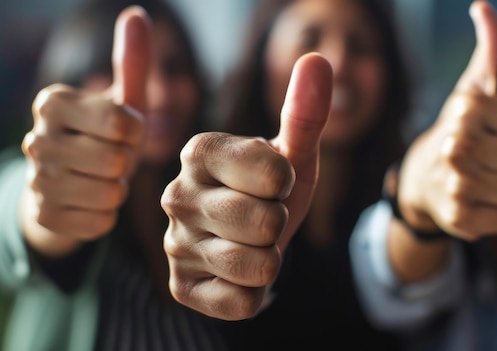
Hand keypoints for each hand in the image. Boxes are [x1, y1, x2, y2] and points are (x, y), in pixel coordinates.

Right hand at [20, 6, 150, 256]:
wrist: (71, 183)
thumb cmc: (106, 136)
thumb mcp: (124, 99)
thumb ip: (133, 62)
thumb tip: (139, 14)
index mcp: (53, 103)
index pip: (122, 123)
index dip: (137, 131)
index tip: (125, 130)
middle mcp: (36, 139)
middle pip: (116, 161)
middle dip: (126, 164)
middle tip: (114, 159)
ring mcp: (36, 181)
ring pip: (108, 194)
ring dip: (118, 190)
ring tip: (106, 179)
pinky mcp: (44, 217)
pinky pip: (100, 223)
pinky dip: (107, 216)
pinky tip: (95, 202)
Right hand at [161, 53, 332, 319]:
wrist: (248, 235)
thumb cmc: (269, 187)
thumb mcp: (291, 153)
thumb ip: (304, 113)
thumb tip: (317, 60)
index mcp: (199, 151)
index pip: (272, 173)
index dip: (287, 182)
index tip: (274, 181)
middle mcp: (176, 194)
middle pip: (265, 222)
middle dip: (280, 223)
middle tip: (264, 217)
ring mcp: (174, 243)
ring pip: (258, 265)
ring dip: (272, 259)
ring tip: (254, 243)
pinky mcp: (181, 287)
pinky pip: (242, 302)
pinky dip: (256, 292)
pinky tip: (241, 273)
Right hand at [396, 0, 496, 240]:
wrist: (423, 179)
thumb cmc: (461, 131)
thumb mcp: (475, 89)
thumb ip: (491, 49)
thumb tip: (482, 6)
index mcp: (466, 109)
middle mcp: (457, 145)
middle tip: (492, 159)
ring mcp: (456, 184)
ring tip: (487, 180)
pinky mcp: (458, 219)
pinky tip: (477, 202)